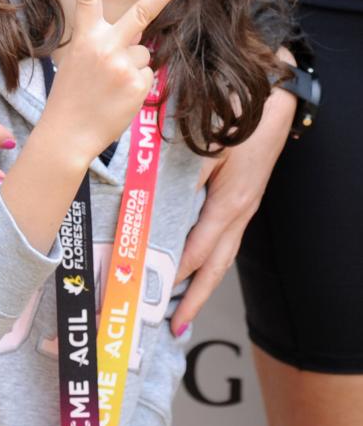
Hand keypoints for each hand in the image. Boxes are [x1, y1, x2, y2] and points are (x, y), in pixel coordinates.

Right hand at [40, 0, 188, 162]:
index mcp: (84, 39)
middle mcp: (105, 47)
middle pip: (140, 13)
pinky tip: (117, 99)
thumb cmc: (71, 99)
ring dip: (132, 68)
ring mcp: (123, 65)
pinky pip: (147, 75)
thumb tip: (143, 42)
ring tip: (109, 88)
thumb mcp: (79, 65)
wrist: (67, 134)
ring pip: (144, 54)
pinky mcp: (138, 85)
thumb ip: (107, 46)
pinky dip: (136, 87)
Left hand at [169, 80, 296, 334]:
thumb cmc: (242, 117)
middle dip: (194, 298)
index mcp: (230, 204)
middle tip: (176, 327)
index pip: (199, 252)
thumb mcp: (208, 146)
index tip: (154, 296)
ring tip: (182, 306)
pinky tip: (191, 259)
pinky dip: (205, 256)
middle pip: (215, 267)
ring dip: (201, 281)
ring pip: (221, 254)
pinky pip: (221, 237)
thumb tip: (150, 203)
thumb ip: (179, 175)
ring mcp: (242, 207)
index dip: (176, 276)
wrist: (275, 98)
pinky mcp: (241, 197)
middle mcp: (238, 212)